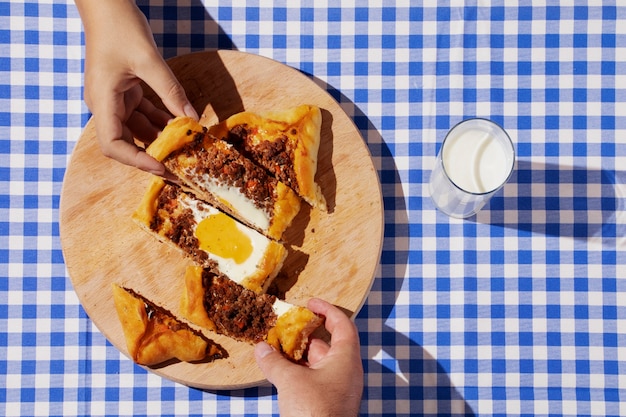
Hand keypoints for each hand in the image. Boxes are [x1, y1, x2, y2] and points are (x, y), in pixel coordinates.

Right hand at [75, 0, 197, 174]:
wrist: (107, 6)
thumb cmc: (120, 28)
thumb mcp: (149, 60)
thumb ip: (171, 91)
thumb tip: (193, 120)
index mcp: (103, 101)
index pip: (113, 144)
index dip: (136, 160)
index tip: (161, 167)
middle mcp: (106, 105)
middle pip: (127, 142)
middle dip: (153, 155)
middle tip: (179, 168)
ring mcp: (116, 100)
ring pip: (139, 130)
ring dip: (162, 138)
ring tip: (187, 149)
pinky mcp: (126, 92)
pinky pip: (145, 115)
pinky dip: (162, 121)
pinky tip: (183, 126)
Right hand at [255, 298, 363, 416]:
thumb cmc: (314, 411)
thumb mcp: (290, 382)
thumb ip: (275, 362)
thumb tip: (261, 349)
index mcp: (345, 359)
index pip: (342, 325)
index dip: (327, 310)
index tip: (310, 302)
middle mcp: (346, 372)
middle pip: (327, 344)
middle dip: (305, 334)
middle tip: (284, 327)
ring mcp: (338, 390)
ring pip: (318, 364)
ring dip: (298, 355)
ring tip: (275, 348)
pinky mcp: (328, 404)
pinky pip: (314, 380)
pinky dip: (299, 373)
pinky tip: (280, 372)